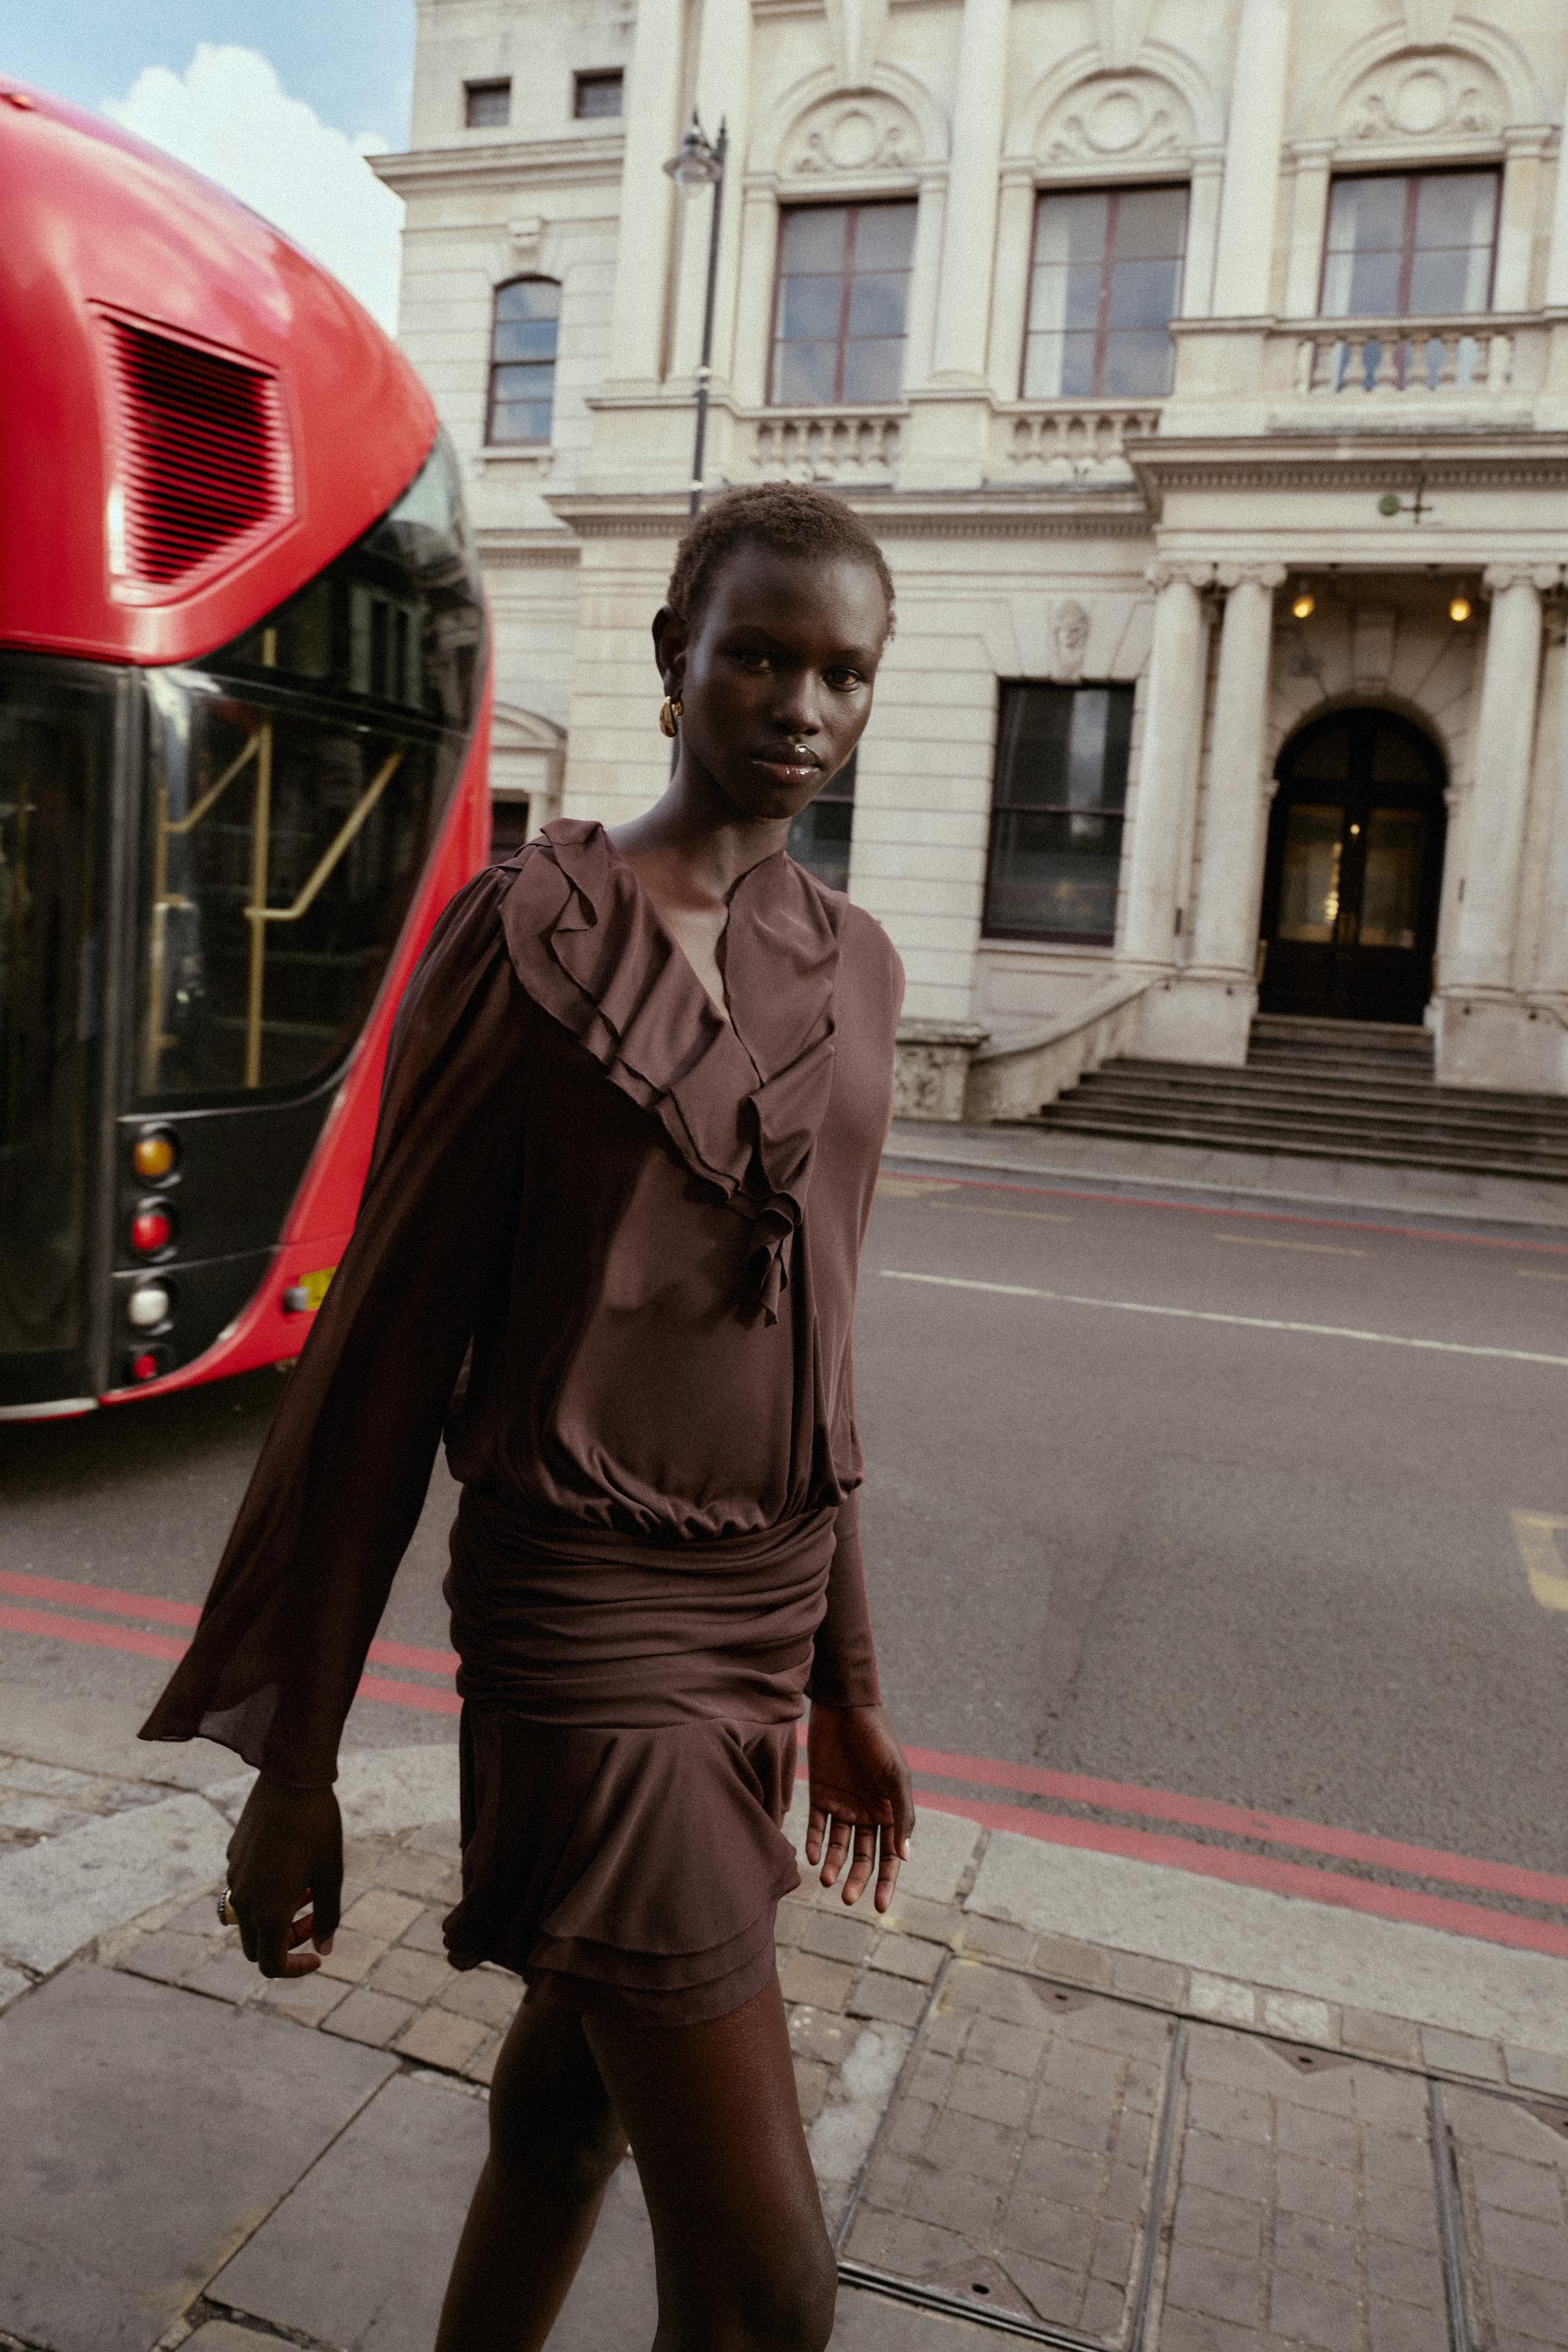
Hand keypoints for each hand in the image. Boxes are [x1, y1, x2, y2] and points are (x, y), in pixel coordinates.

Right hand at [225, 1772, 342, 1978]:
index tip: (318, 1956)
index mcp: (268, 1912)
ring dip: (277, 1914)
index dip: (294, 1968)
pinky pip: (245, 1887)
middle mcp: (243, 1900)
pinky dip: (267, 1891)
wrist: (291, 1779)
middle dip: (286, 1941)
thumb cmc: (317, 1828)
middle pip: (257, 1945)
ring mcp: (233, 1876)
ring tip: (307, 1886)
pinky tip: (291, 1863)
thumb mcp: (331, 1875)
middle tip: (315, 1914)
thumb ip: (328, 1917)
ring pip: (250, 1916)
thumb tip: (324, 1949)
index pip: (270, 1965)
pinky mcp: (232, 1855)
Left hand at [805, 1702, 914, 1912]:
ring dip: (833, 1864)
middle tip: (846, 1897)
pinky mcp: (819, 1793)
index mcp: (890, 1810)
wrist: (845, 1707)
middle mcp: (867, 1811)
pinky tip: (812, 1857)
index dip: (887, 1881)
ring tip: (826, 1879)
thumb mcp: (896, 1776)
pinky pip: (816, 1825)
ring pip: (837, 1845)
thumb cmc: (878, 1739)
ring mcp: (843, 1803)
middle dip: (856, 1878)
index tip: (880, 1908)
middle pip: (862, 1855)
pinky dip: (814, 1842)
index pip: (890, 1855)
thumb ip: (901, 1815)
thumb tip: (905, 1856)